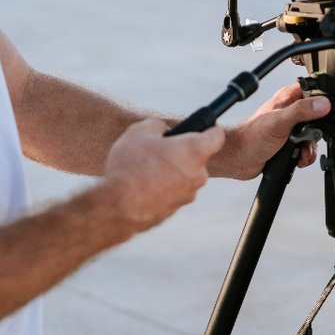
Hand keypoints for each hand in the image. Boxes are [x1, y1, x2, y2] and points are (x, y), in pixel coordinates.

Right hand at [102, 117, 224, 236]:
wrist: (117, 208)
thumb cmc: (130, 166)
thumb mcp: (138, 132)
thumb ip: (157, 125)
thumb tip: (163, 130)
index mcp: (194, 151)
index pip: (217, 136)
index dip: (209, 129)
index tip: (199, 128)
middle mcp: (198, 175)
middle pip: (197, 157)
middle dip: (180, 152)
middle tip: (157, 150)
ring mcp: (188, 195)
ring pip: (184, 176)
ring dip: (170, 171)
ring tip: (144, 170)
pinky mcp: (176, 209)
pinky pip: (172, 191)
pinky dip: (162, 187)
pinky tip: (141, 186)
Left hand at [213, 82, 330, 179]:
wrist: (240, 158)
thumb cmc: (252, 136)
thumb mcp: (280, 121)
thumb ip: (302, 111)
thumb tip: (323, 104)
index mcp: (287, 98)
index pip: (313, 90)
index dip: (322, 100)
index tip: (324, 113)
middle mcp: (290, 111)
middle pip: (318, 116)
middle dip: (317, 132)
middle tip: (308, 138)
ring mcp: (291, 127)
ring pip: (314, 134)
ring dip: (311, 147)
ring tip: (301, 152)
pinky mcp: (290, 142)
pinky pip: (307, 148)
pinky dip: (306, 155)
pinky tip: (298, 159)